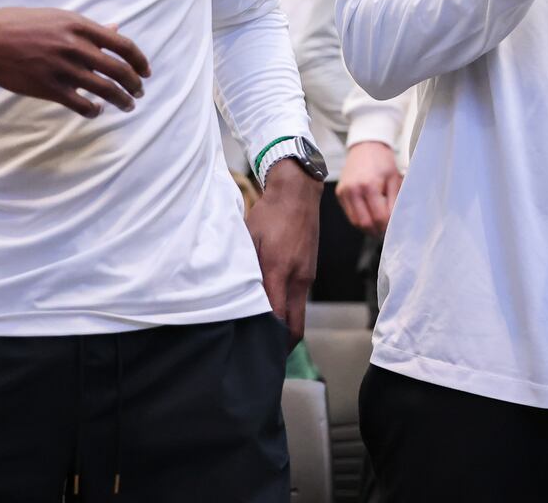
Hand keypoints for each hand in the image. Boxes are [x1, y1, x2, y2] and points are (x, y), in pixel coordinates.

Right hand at [0, 8, 148, 117]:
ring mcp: (62, 68)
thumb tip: (115, 29)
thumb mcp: (57, 17)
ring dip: (122, 100)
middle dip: (134, 84)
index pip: (123, 45)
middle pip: (118, 70)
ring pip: (104, 89)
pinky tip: (97, 111)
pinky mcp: (48, 87)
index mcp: (80, 25)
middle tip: (140, 92)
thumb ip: (88, 27)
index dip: (140, 60)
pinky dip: (94, 110)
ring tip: (128, 105)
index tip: (146, 71)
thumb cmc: (21, 24)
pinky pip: (81, 104)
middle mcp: (75, 46)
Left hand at [246, 159, 320, 341]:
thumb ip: (245, 271)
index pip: (277, 318)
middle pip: (296, 326)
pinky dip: (289, 309)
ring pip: (299, 313)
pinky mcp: (310, 271)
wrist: (298, 192)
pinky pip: (300, 298)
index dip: (268, 339)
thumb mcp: (249, 239)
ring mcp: (307, 275)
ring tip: (265, 334)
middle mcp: (298, 278)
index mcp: (279, 270)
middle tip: (265, 355)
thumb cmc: (269, 214)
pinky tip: (274, 308)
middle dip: (283, 346)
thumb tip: (237, 298)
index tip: (255, 351)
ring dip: (286, 327)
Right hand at [336, 141, 402, 236]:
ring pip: (355, 222)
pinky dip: (360, 219)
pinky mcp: (339, 194)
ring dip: (368, 227)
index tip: (394, 228)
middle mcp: (353, 190)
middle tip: (387, 230)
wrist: (366, 146)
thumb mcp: (394, 179)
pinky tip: (369, 215)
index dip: (387, 226)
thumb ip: (394, 201)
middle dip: (377, 230)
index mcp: (369, 185)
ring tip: (379, 224)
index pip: (378, 217)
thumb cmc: (382, 161)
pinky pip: (349, 214)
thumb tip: (394, 222)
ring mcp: (344, 192)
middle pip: (365, 223)